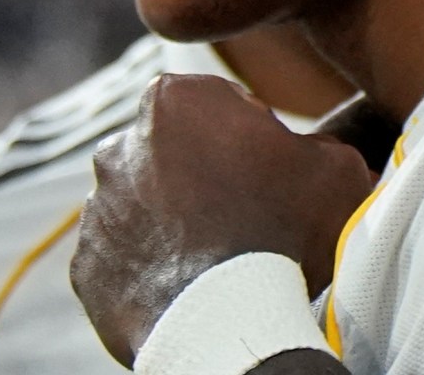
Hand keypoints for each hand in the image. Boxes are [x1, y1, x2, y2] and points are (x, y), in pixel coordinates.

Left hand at [71, 74, 374, 365]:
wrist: (230, 322)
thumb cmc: (284, 232)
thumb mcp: (337, 167)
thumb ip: (322, 143)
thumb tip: (317, 154)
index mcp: (177, 100)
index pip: (220, 102)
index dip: (252, 133)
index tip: (272, 166)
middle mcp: (122, 145)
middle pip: (175, 149)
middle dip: (204, 171)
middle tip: (249, 210)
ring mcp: (98, 208)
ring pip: (145, 202)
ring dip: (176, 218)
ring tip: (221, 252)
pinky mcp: (86, 265)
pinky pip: (126, 256)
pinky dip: (154, 264)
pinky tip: (193, 280)